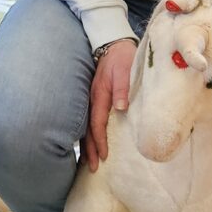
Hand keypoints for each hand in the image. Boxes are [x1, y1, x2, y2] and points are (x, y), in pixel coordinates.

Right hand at [82, 38, 136, 171]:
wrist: (114, 43)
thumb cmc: (122, 58)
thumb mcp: (125, 71)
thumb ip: (123, 88)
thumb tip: (120, 107)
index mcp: (100, 95)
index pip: (97, 123)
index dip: (99, 141)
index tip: (103, 156)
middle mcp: (93, 99)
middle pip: (88, 129)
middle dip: (89, 149)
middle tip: (92, 168)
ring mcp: (92, 98)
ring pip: (86, 126)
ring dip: (87, 144)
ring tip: (88, 161)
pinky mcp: (95, 97)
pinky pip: (89, 119)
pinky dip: (89, 133)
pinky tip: (90, 142)